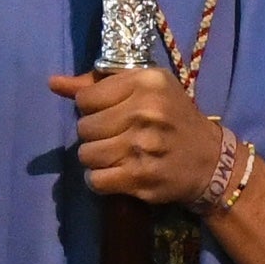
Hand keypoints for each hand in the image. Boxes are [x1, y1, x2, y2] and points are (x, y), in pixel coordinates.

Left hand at [51, 65, 228, 210]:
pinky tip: (116, 175)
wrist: (211, 160)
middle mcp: (145, 111)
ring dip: (96, 159)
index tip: (110, 114)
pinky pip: (96, 180)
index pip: (86, 98)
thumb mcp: (146, 88)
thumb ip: (98, 84)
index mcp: (146, 82)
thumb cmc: (173, 118)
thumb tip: (53, 83)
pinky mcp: (142, 177)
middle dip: (94, 135)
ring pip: (87, 155)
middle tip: (114, 138)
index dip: (92, 109)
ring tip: (115, 156)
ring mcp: (143, 146)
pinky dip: (100, 181)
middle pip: (84, 128)